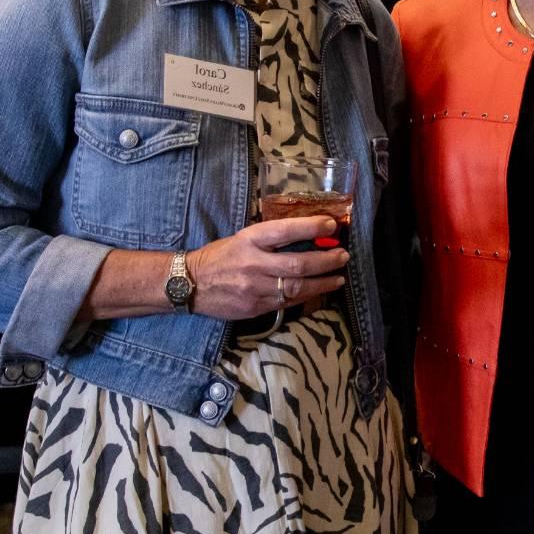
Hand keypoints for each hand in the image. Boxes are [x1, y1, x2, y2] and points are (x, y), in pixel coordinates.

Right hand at [186, 216, 348, 319]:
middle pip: (297, 264)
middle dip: (325, 260)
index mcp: (250, 240)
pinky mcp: (255, 307)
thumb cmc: (221, 256)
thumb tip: (307, 233)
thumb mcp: (242, 238)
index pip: (285, 231)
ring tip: (338, 277)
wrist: (190, 284)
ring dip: (323, 282)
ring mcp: (255, 288)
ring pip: (296, 287)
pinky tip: (320, 291)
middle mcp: (254, 264)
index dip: (310, 228)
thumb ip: (271, 238)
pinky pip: (287, 302)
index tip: (331, 226)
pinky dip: (307, 296)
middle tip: (343, 256)